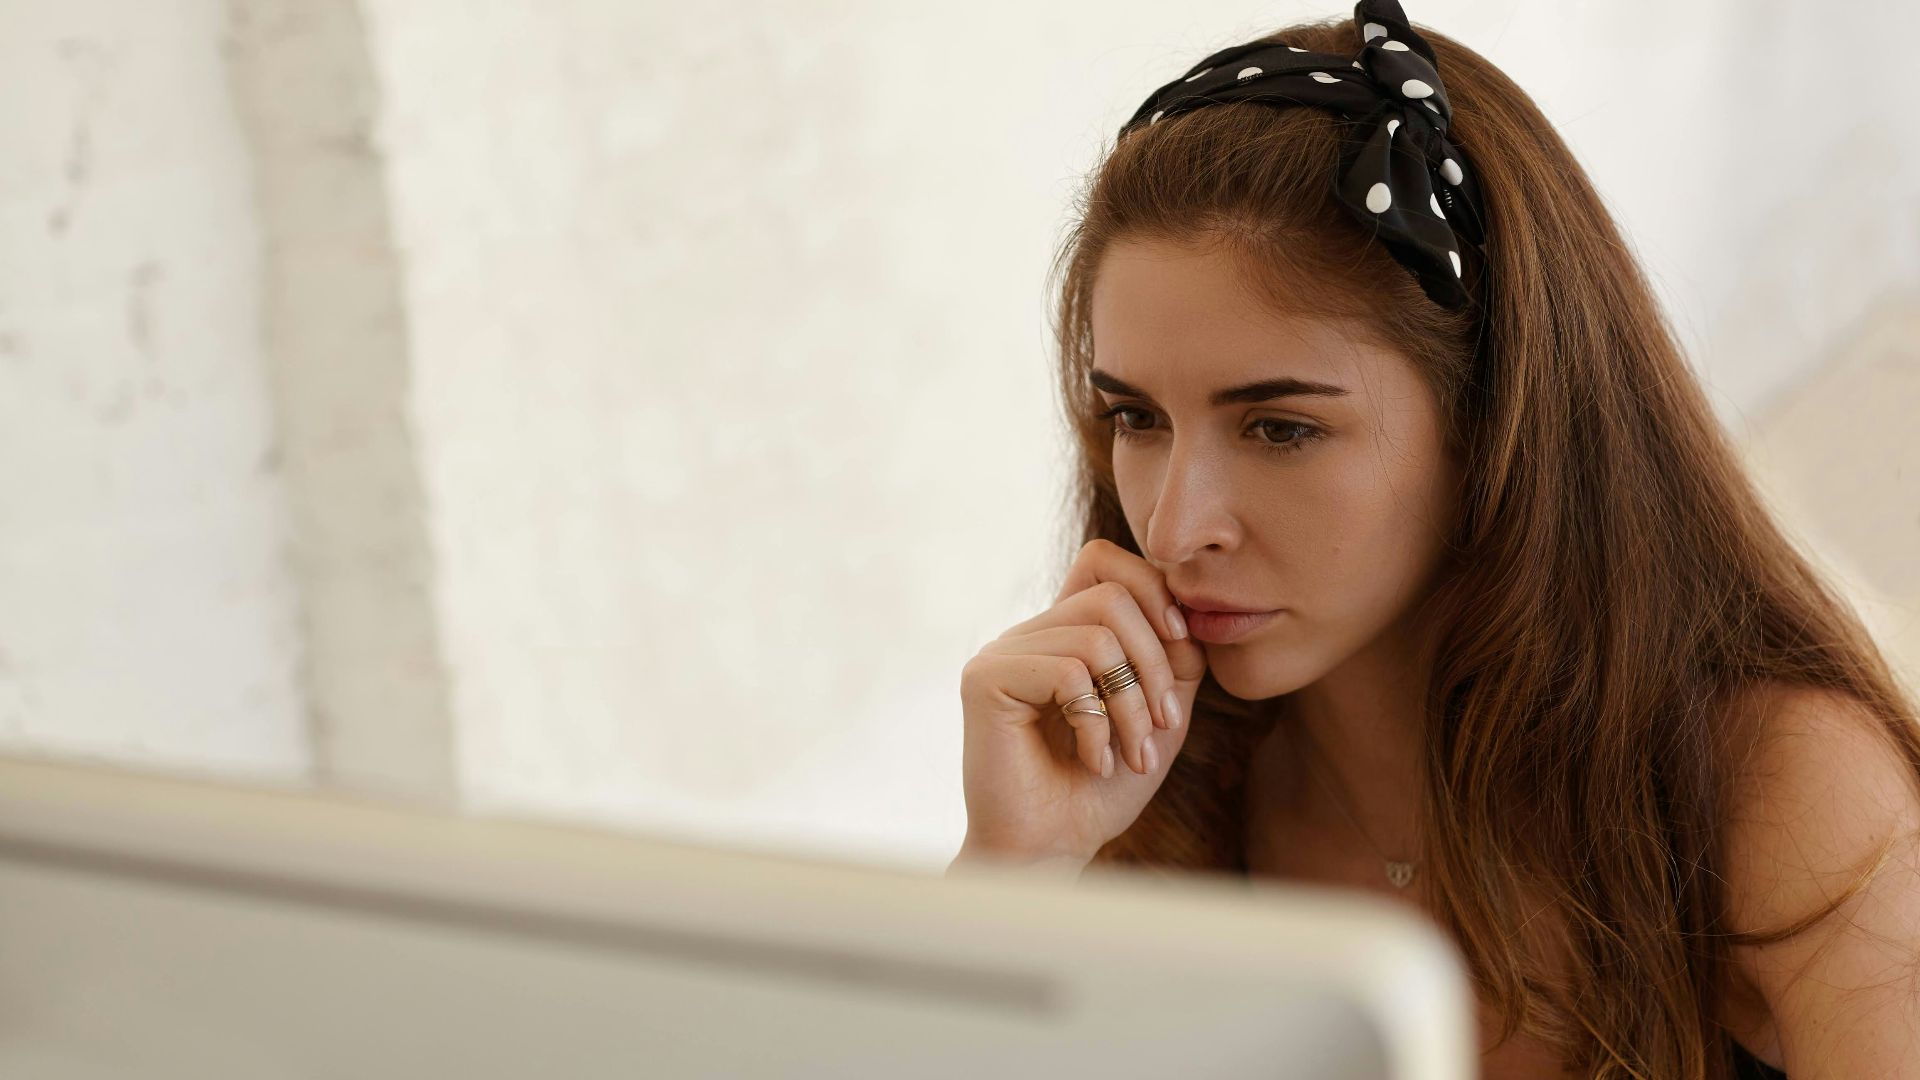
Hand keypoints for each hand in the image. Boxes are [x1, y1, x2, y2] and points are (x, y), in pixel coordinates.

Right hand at [954, 539, 1208, 869]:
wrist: (1053, 849)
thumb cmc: (1102, 789)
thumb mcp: (1156, 714)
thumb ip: (1173, 658)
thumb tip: (1182, 612)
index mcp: (1063, 633)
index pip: (1102, 559)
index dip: (1152, 587)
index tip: (1182, 642)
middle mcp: (1028, 633)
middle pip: (1111, 595)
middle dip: (1155, 663)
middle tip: (1163, 726)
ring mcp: (1002, 652)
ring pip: (1097, 637)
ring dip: (1131, 704)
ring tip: (1131, 754)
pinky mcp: (985, 680)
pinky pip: (1067, 672)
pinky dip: (1097, 724)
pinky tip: (1093, 762)